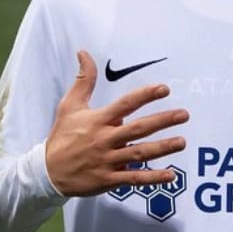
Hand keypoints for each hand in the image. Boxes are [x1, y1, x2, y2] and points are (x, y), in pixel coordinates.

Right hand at [45, 49, 188, 196]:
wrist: (48, 171)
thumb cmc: (62, 135)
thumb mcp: (70, 105)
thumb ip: (83, 80)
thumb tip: (84, 52)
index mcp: (98, 120)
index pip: (125, 105)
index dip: (145, 96)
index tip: (164, 89)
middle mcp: (105, 139)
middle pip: (138, 129)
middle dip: (162, 121)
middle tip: (184, 115)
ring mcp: (108, 160)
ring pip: (139, 154)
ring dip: (162, 148)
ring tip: (182, 142)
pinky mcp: (109, 179)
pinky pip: (134, 179)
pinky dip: (153, 178)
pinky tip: (171, 176)